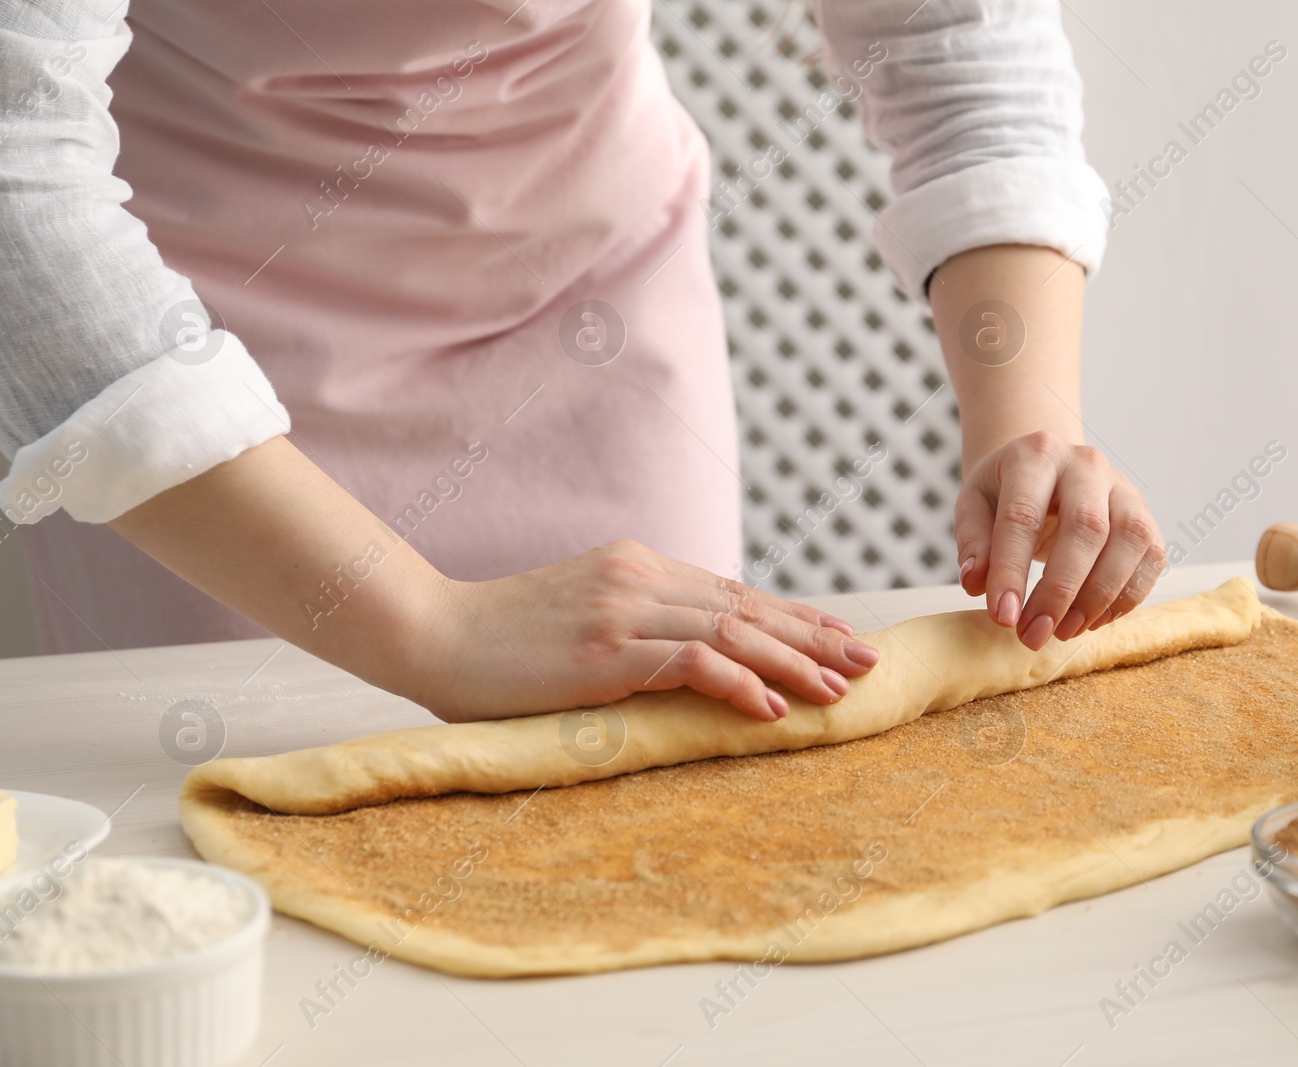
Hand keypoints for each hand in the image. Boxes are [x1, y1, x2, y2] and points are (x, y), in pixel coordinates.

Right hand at [412, 540, 880, 722]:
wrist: (429, 633)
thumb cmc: (498, 641)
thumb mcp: (579, 621)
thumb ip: (635, 627)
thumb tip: (692, 660)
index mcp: (636, 566)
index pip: (733, 593)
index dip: (793, 618)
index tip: (839, 638)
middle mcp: (639, 577)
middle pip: (748, 606)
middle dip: (814, 635)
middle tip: (868, 660)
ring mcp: (624, 608)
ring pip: (733, 631)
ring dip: (795, 663)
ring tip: (841, 690)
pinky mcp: (605, 648)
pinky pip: (693, 662)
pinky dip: (741, 683)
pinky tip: (774, 708)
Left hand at [955, 431, 1164, 650]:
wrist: (1046, 468)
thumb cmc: (1006, 492)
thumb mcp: (975, 506)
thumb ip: (974, 543)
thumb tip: (977, 583)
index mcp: (1036, 455)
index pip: (1022, 515)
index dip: (1011, 571)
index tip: (1002, 617)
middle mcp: (1086, 464)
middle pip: (1086, 527)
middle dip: (1060, 590)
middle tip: (1034, 634)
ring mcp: (1124, 488)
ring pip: (1129, 540)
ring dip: (1098, 597)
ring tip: (1063, 631)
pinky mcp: (1146, 515)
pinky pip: (1151, 558)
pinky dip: (1126, 597)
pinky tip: (1093, 621)